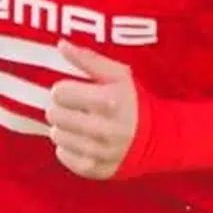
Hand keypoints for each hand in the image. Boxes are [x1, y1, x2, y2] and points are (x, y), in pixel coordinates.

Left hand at [46, 40, 138, 179]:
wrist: (157, 137)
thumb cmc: (132, 101)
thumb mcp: (117, 74)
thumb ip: (88, 59)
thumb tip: (61, 44)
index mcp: (109, 101)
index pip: (60, 92)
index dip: (63, 89)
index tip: (73, 90)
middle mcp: (104, 128)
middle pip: (54, 114)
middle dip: (60, 108)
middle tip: (73, 107)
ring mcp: (99, 151)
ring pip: (56, 135)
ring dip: (63, 127)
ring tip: (79, 122)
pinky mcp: (95, 168)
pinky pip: (63, 155)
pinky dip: (67, 147)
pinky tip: (80, 139)